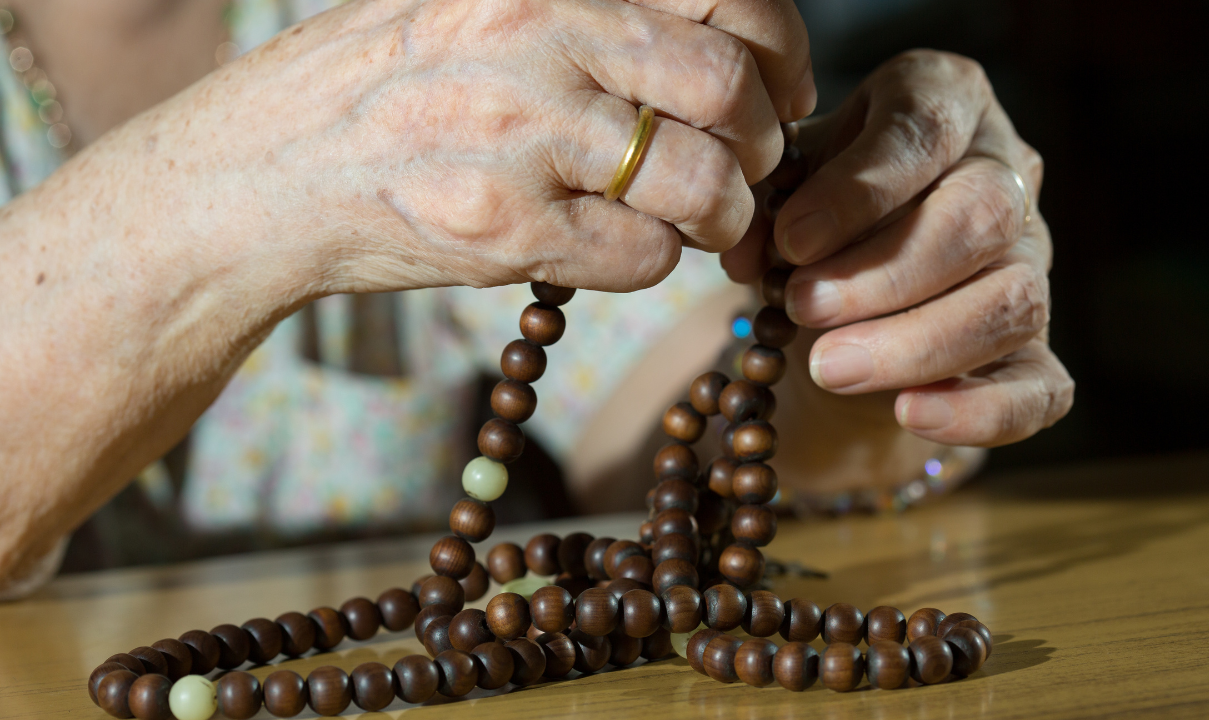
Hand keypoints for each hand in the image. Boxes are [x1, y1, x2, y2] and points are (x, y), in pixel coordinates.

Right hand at [169, 0, 813, 296]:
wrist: (264, 172)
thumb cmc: (380, 84)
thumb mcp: (479, 5)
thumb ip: (589, 11)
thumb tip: (709, 36)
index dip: (778, 45)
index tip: (779, 87)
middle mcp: (540, 38)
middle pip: (726, 85)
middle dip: (762, 139)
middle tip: (748, 165)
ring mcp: (523, 138)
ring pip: (700, 182)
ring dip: (722, 215)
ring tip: (699, 223)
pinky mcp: (506, 231)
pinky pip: (642, 258)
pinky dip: (655, 262)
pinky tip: (619, 248)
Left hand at [723, 50, 1072, 446]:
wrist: (835, 283)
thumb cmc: (811, 210)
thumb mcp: (783, 187)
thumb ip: (768, 208)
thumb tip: (749, 254)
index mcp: (946, 101)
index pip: (923, 131)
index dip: (858, 189)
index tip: (792, 241)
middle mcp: (1006, 174)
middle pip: (980, 217)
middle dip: (883, 273)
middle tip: (802, 306)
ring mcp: (1032, 265)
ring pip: (1012, 302)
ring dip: (916, 342)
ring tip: (828, 367)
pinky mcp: (1037, 349)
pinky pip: (1041, 389)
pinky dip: (978, 411)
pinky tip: (908, 414)